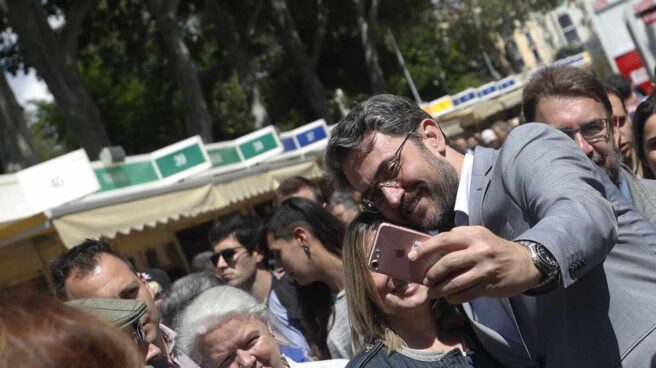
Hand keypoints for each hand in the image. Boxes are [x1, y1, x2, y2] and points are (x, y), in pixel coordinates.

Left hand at [408, 226, 542, 302]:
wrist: (524, 264)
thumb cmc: (495, 248)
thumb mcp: (479, 235)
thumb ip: (458, 238)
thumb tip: (431, 246)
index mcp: (473, 236)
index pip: (443, 240)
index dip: (425, 248)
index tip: (412, 257)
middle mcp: (479, 251)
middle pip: (447, 263)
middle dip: (431, 274)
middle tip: (424, 280)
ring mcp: (485, 269)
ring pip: (455, 282)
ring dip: (439, 289)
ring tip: (432, 293)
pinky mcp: (489, 286)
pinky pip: (465, 294)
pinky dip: (453, 297)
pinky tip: (449, 297)